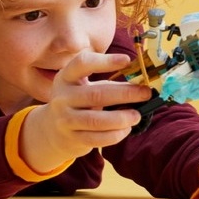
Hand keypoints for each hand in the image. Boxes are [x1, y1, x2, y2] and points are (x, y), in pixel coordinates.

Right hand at [20, 50, 150, 172]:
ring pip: (97, 120)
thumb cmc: (77, 102)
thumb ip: (104, 85)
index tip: (127, 60)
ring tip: (137, 115)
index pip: (83, 64)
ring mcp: (65, 119)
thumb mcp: (81, 87)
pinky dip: (116, 134)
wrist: (52, 129)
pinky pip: (97, 138)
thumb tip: (139, 87)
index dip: (105, 61)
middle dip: (125, 93)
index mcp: (65, 77)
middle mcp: (62, 97)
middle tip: (145, 93)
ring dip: (122, 118)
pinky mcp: (72, 138)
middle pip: (96, 94)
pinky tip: (126, 129)